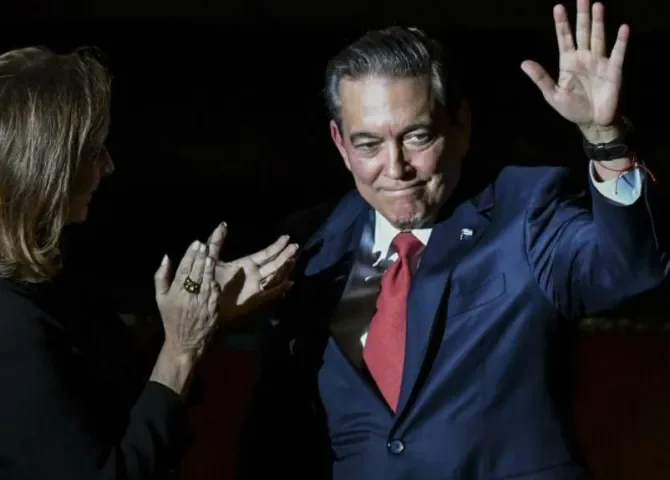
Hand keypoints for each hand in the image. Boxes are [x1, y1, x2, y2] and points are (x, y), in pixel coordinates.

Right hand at [154, 240, 220, 356]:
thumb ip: (161, 276)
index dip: (190, 255)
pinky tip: (214, 273)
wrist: (185, 341)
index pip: (184, 269)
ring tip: (209, 256)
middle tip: (203, 245)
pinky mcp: (213, 308)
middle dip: (200, 257)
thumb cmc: (171, 318)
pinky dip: (214, 281)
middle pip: (197, 272)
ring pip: (207, 280)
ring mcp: (202, 302)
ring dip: (209, 267)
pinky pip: (214, 291)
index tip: (196, 243)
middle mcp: (189, 296)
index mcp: (176, 292)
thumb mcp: (161, 298)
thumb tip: (166, 257)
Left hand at [206, 223, 297, 319]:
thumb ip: (216, 242)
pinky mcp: (255, 299)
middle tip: (295, 246)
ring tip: (294, 259)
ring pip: (275, 276)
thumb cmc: (208, 280)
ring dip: (285, 268)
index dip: (276, 246)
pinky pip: (271, 293)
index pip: (265, 253)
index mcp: (246, 263)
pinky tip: (290, 283)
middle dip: (285, 255)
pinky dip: (281, 289)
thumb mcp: (212, 258)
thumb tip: (222, 224)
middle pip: (274, 263)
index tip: (286, 237)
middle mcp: (254, 274)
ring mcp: (256, 286)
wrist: (204, 300)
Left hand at [521, 0, 627, 137]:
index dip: (562, 23)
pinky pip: (617, 54)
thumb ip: (541, 78)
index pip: (564, 38)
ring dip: (598, 22)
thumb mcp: (553, 95)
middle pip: (583, 32)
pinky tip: (623, 28)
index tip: (558, 7)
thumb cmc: (573, 109)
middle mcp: (584, 58)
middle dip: (582, 15)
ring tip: (597, 5)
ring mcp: (599, 63)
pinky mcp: (613, 71)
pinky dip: (621, 42)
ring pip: (599, 37)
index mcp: (568, 63)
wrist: (593, 123)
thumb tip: (524, 63)